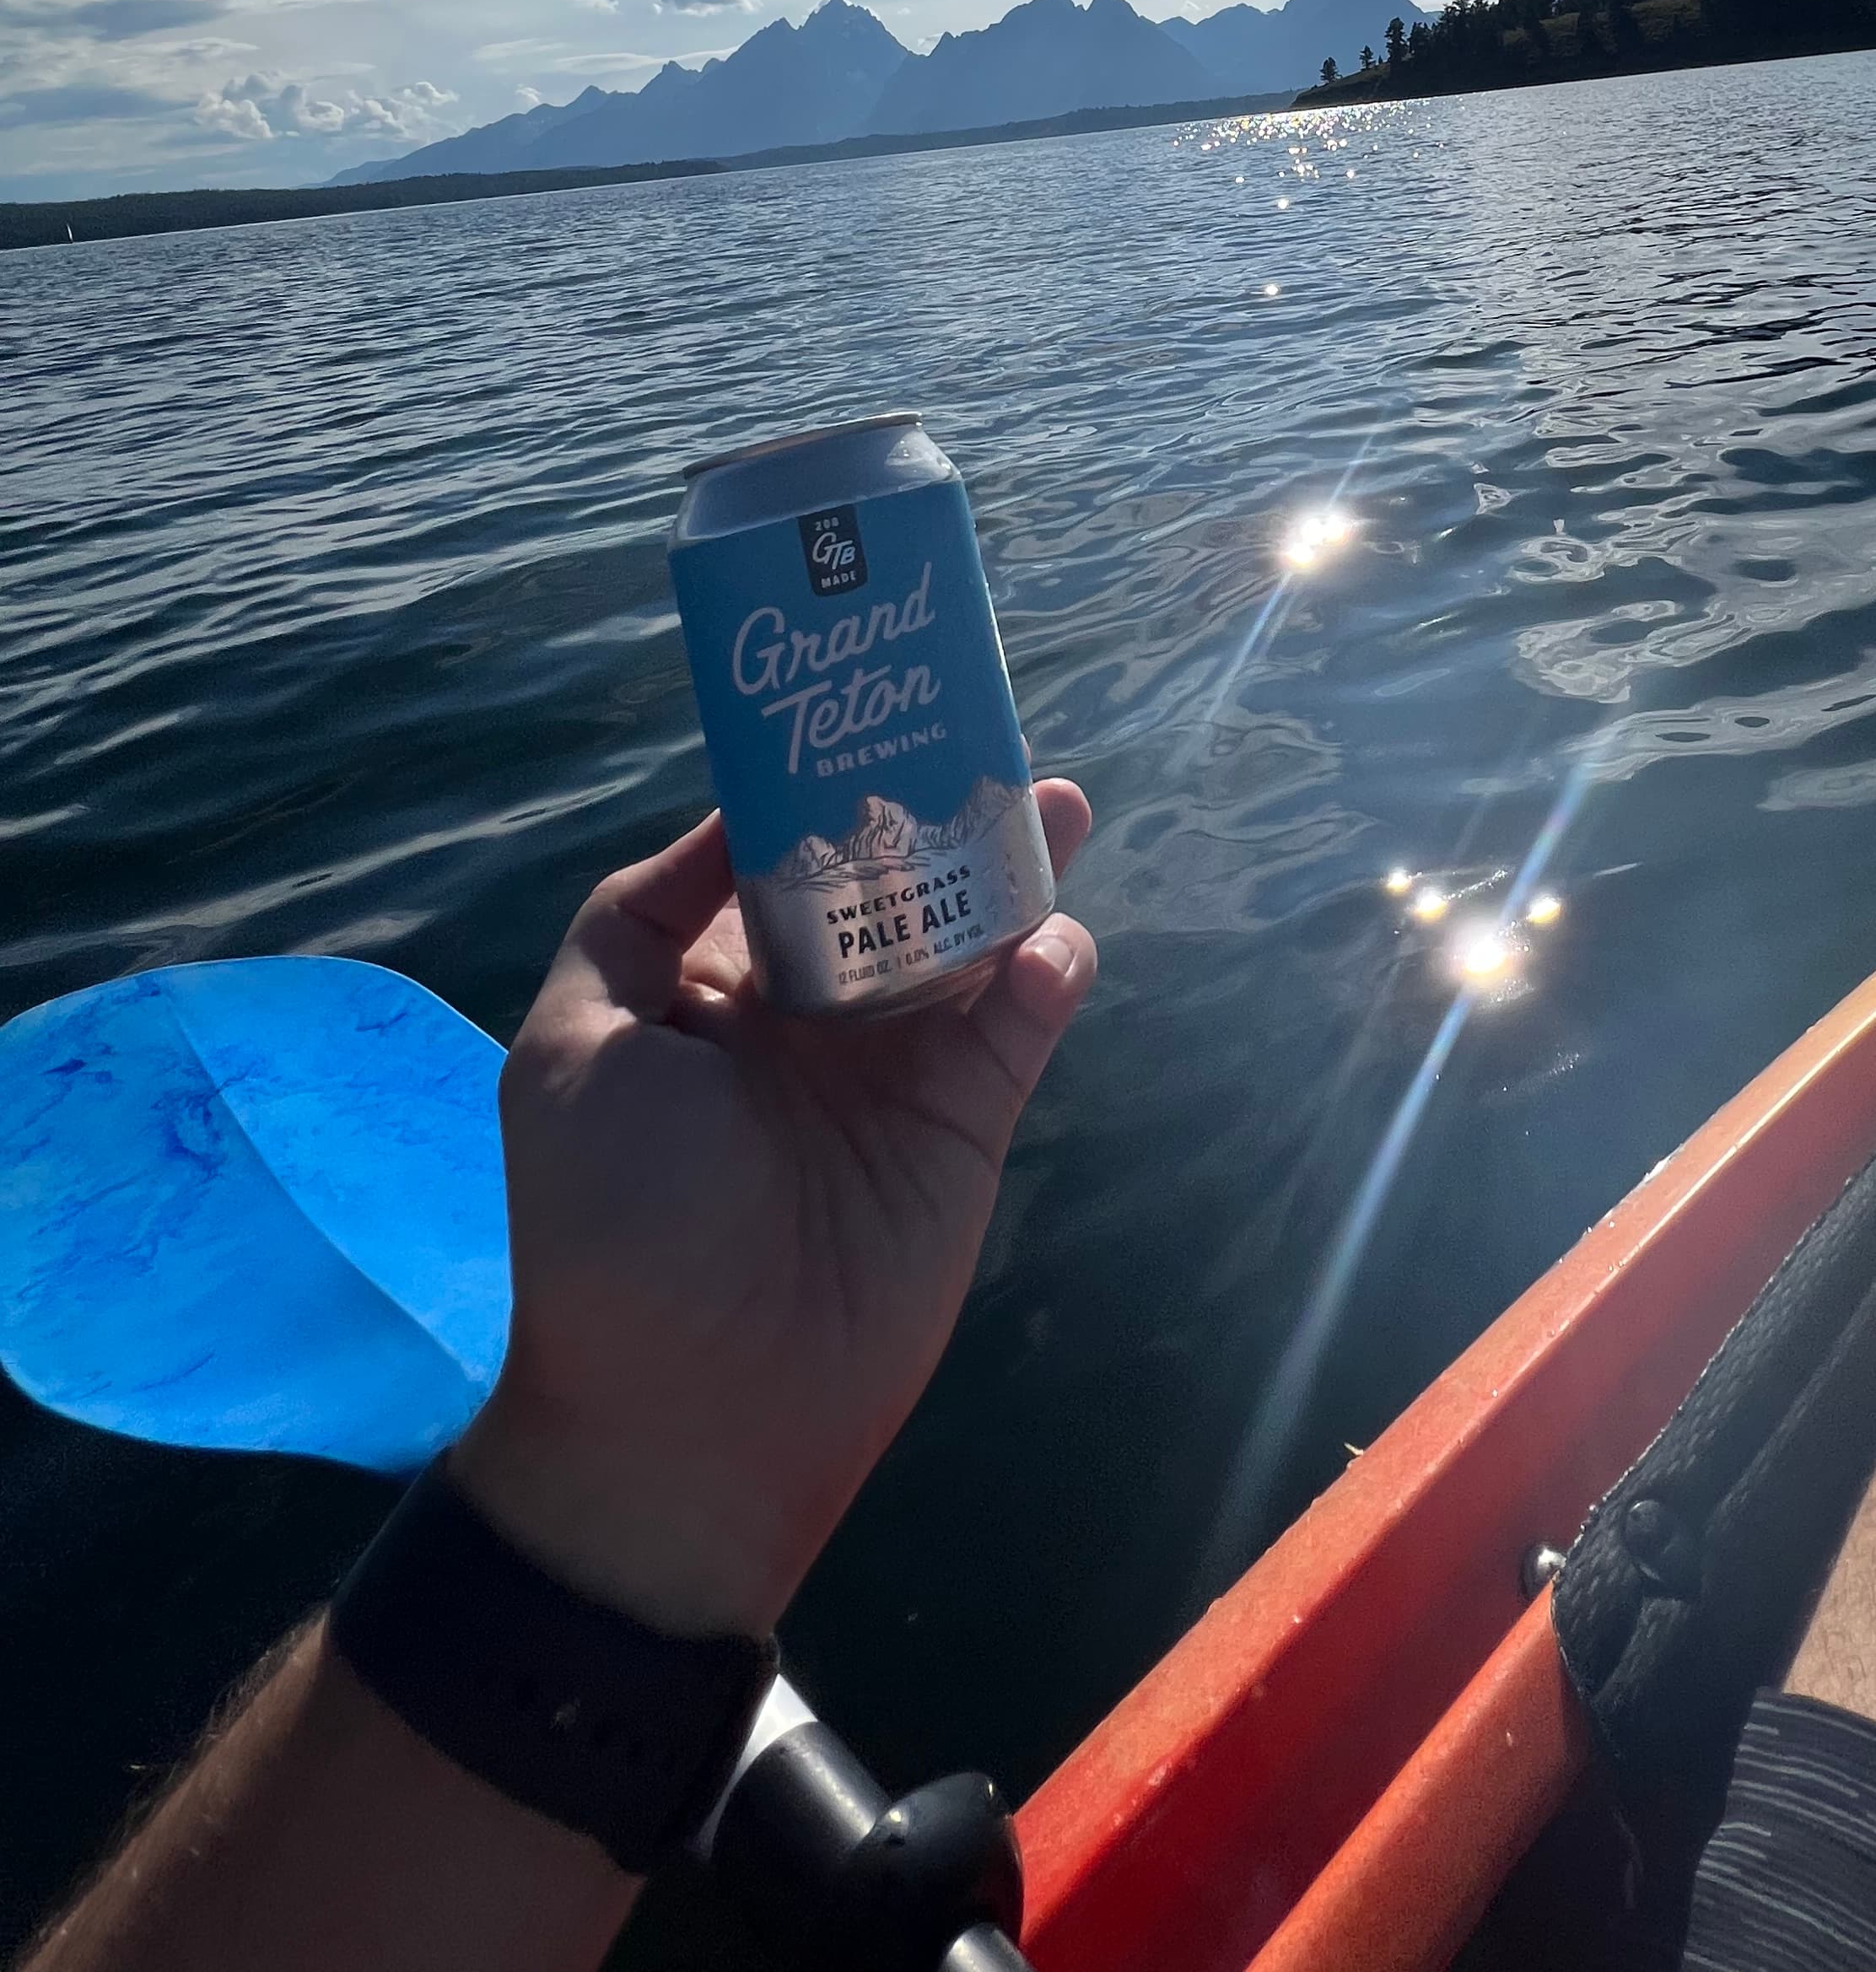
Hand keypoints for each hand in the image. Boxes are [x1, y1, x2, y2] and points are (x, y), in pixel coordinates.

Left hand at [447, 791, 1095, 1636]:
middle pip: (886, 882)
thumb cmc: (610, 1228)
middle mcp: (807, 1012)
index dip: (815, 788)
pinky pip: (1019, 1027)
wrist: (691, 1417)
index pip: (774, 858)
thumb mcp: (570, 1051)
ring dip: (1013, 868)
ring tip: (1053, 799)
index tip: (857, 709)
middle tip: (978, 728)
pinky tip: (1051, 940)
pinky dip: (1046, 973)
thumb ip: (636, 921)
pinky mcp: (965, 1125)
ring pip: (969, 939)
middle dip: (930, 808)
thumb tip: (731, 820)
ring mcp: (893, 1067)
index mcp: (706, 987)